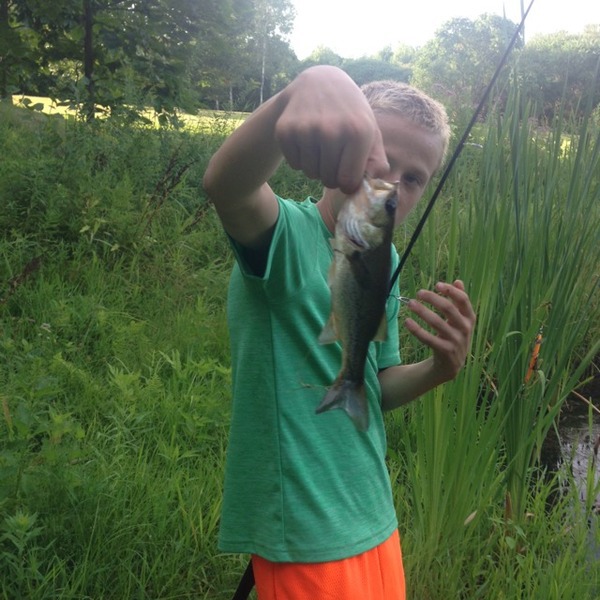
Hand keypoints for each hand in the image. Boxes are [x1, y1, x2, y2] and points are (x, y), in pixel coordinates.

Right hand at [274, 66, 389, 193]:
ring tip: (321, 147)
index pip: (348, 182)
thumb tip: (376, 178)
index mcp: (357, 132)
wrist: (319, 82)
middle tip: (333, 156)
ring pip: (310, 173)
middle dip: (331, 175)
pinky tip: (306, 140)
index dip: (347, 183)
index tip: (347, 173)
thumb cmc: (350, 114)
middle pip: (328, 180)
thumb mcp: (370, 131)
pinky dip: (300, 159)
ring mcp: (306, 129)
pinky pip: (294, 164)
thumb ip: (377, 160)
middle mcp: (331, 130)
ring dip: (315, 167)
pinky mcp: (285, 130)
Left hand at [404, 280, 475, 383]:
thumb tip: (458, 281)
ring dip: (422, 311)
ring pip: (437, 322)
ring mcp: (456, 341)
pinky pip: (428, 338)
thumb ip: (459, 301)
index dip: (451, 291)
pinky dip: (417, 330)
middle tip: (419, 293)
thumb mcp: (460, 320)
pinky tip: (407, 322)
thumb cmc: (454, 335)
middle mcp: (465, 329)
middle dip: (433, 298)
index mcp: (469, 318)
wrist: (451, 364)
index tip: (437, 284)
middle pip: (449, 309)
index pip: (463, 300)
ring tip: (410, 304)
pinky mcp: (445, 351)